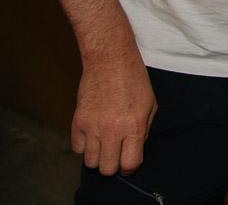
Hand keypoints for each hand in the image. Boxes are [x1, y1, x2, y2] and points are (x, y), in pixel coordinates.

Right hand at [71, 51, 156, 175]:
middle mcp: (112, 130)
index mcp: (134, 126)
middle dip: (113, 165)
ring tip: (104, 144)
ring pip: (90, 162)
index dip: (130, 167)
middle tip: (116, 154)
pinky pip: (77, 148)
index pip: (130, 163)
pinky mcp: (77, 121)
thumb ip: (144, 129)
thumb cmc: (134, 80)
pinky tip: (92, 136)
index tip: (129, 162)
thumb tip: (136, 147)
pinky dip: (84, 147)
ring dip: (98, 157)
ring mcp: (92, 127)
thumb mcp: (150, 104)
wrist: (110, 61)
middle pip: (107, 168)